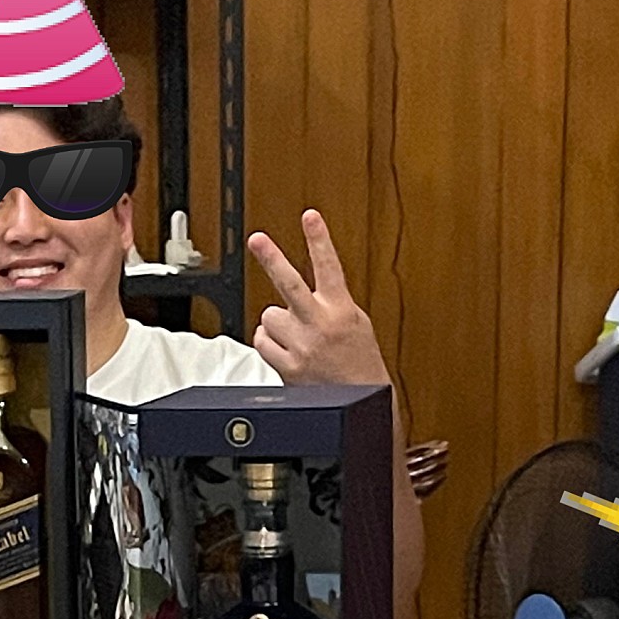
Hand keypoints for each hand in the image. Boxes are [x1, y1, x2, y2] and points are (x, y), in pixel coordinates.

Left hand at [247, 210, 390, 388]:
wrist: (361, 403)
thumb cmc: (359, 362)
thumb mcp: (356, 323)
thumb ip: (332, 303)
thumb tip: (306, 291)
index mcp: (342, 310)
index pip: (330, 267)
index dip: (319, 240)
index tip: (310, 216)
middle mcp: (321, 325)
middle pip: (290, 284)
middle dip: (272, 258)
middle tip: (257, 239)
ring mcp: (303, 346)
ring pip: (269, 316)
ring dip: (276, 323)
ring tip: (294, 335)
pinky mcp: (289, 368)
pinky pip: (262, 343)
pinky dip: (268, 343)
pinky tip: (284, 349)